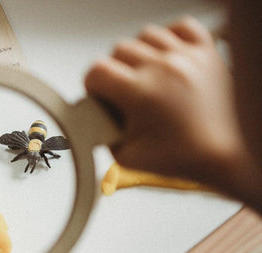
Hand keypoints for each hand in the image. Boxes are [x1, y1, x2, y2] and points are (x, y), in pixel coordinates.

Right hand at [85, 17, 253, 190]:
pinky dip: (170, 37)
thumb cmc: (185, 157)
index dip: (93, 86)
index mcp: (140, 92)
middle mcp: (163, 67)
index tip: (100, 96)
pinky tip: (167, 56)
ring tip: (145, 74)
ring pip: (147, 35)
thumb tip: (96, 119)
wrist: (228, 155)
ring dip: (140, 53)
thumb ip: (104, 135)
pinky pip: (182, 27)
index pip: (97, 70)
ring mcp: (187, 56)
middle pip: (119, 50)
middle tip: (123, 92)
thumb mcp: (127, 157)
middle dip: (115, 71)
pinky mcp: (208, 53)